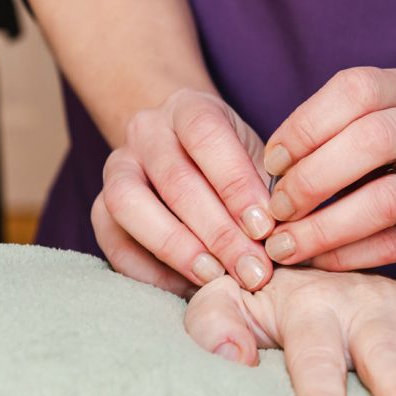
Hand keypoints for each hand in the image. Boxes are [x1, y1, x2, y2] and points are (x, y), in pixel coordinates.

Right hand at [92, 89, 276, 297]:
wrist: (188, 154)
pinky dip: (149, 271)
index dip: (235, 184)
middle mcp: (146, 130)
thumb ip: (275, 191)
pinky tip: (188, 288)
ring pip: (129, 204)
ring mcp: (116, 166)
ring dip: (178, 248)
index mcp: (190, 107)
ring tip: (217, 278)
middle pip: (174, 179)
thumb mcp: (261, 160)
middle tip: (252, 270)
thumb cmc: (236, 164)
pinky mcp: (100, 207)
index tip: (264, 228)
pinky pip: (113, 241)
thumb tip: (294, 239)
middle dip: (218, 232)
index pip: (206, 135)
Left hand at [260, 67, 395, 271]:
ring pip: (386, 199)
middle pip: (373, 140)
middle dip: (312, 178)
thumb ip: (335, 135)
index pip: (355, 90)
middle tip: (276, 209)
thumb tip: (265, 178)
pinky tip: (316, 261)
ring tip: (285, 245)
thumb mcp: (384, 121)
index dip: (305, 125)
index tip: (272, 162)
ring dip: (325, 227)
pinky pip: (394, 244)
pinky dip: (346, 255)